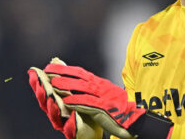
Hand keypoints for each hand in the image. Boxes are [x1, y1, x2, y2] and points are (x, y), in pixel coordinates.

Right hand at [28, 66, 100, 138]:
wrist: (98, 124)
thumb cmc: (84, 106)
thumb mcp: (76, 89)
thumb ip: (66, 77)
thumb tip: (55, 61)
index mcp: (57, 102)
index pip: (45, 91)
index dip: (38, 83)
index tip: (33, 73)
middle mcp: (58, 113)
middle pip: (46, 104)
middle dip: (42, 94)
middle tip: (40, 85)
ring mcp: (64, 124)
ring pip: (55, 117)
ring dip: (53, 108)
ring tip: (52, 99)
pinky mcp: (74, 133)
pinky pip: (71, 130)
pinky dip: (70, 123)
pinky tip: (72, 115)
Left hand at [45, 64, 171, 138]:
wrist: (136, 118)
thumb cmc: (121, 109)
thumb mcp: (107, 95)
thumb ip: (95, 91)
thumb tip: (81, 86)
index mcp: (102, 84)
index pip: (82, 73)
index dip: (67, 69)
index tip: (53, 66)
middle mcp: (102, 87)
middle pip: (80, 77)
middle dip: (63, 72)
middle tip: (48, 70)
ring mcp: (103, 97)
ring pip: (82, 88)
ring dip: (67, 85)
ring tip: (53, 83)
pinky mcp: (104, 108)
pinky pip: (89, 103)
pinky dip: (77, 101)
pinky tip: (67, 101)